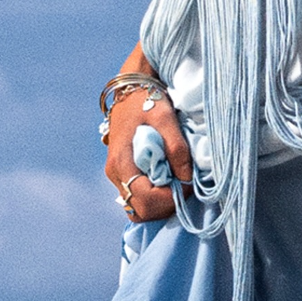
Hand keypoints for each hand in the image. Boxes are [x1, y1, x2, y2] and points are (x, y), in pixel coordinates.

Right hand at [104, 89, 192, 222]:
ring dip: (161, 204)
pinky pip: (139, 198)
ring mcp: (118, 176)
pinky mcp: (124, 174)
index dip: (168, 200)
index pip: (144, 199)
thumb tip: (187, 178)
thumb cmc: (147, 101)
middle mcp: (115, 173)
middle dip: (166, 205)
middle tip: (185, 186)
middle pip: (141, 210)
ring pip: (139, 208)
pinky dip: (156, 197)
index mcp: (121, 162)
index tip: (186, 186)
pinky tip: (169, 181)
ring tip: (177, 184)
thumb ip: (176, 148)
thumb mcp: (165, 118)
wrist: (132, 90)